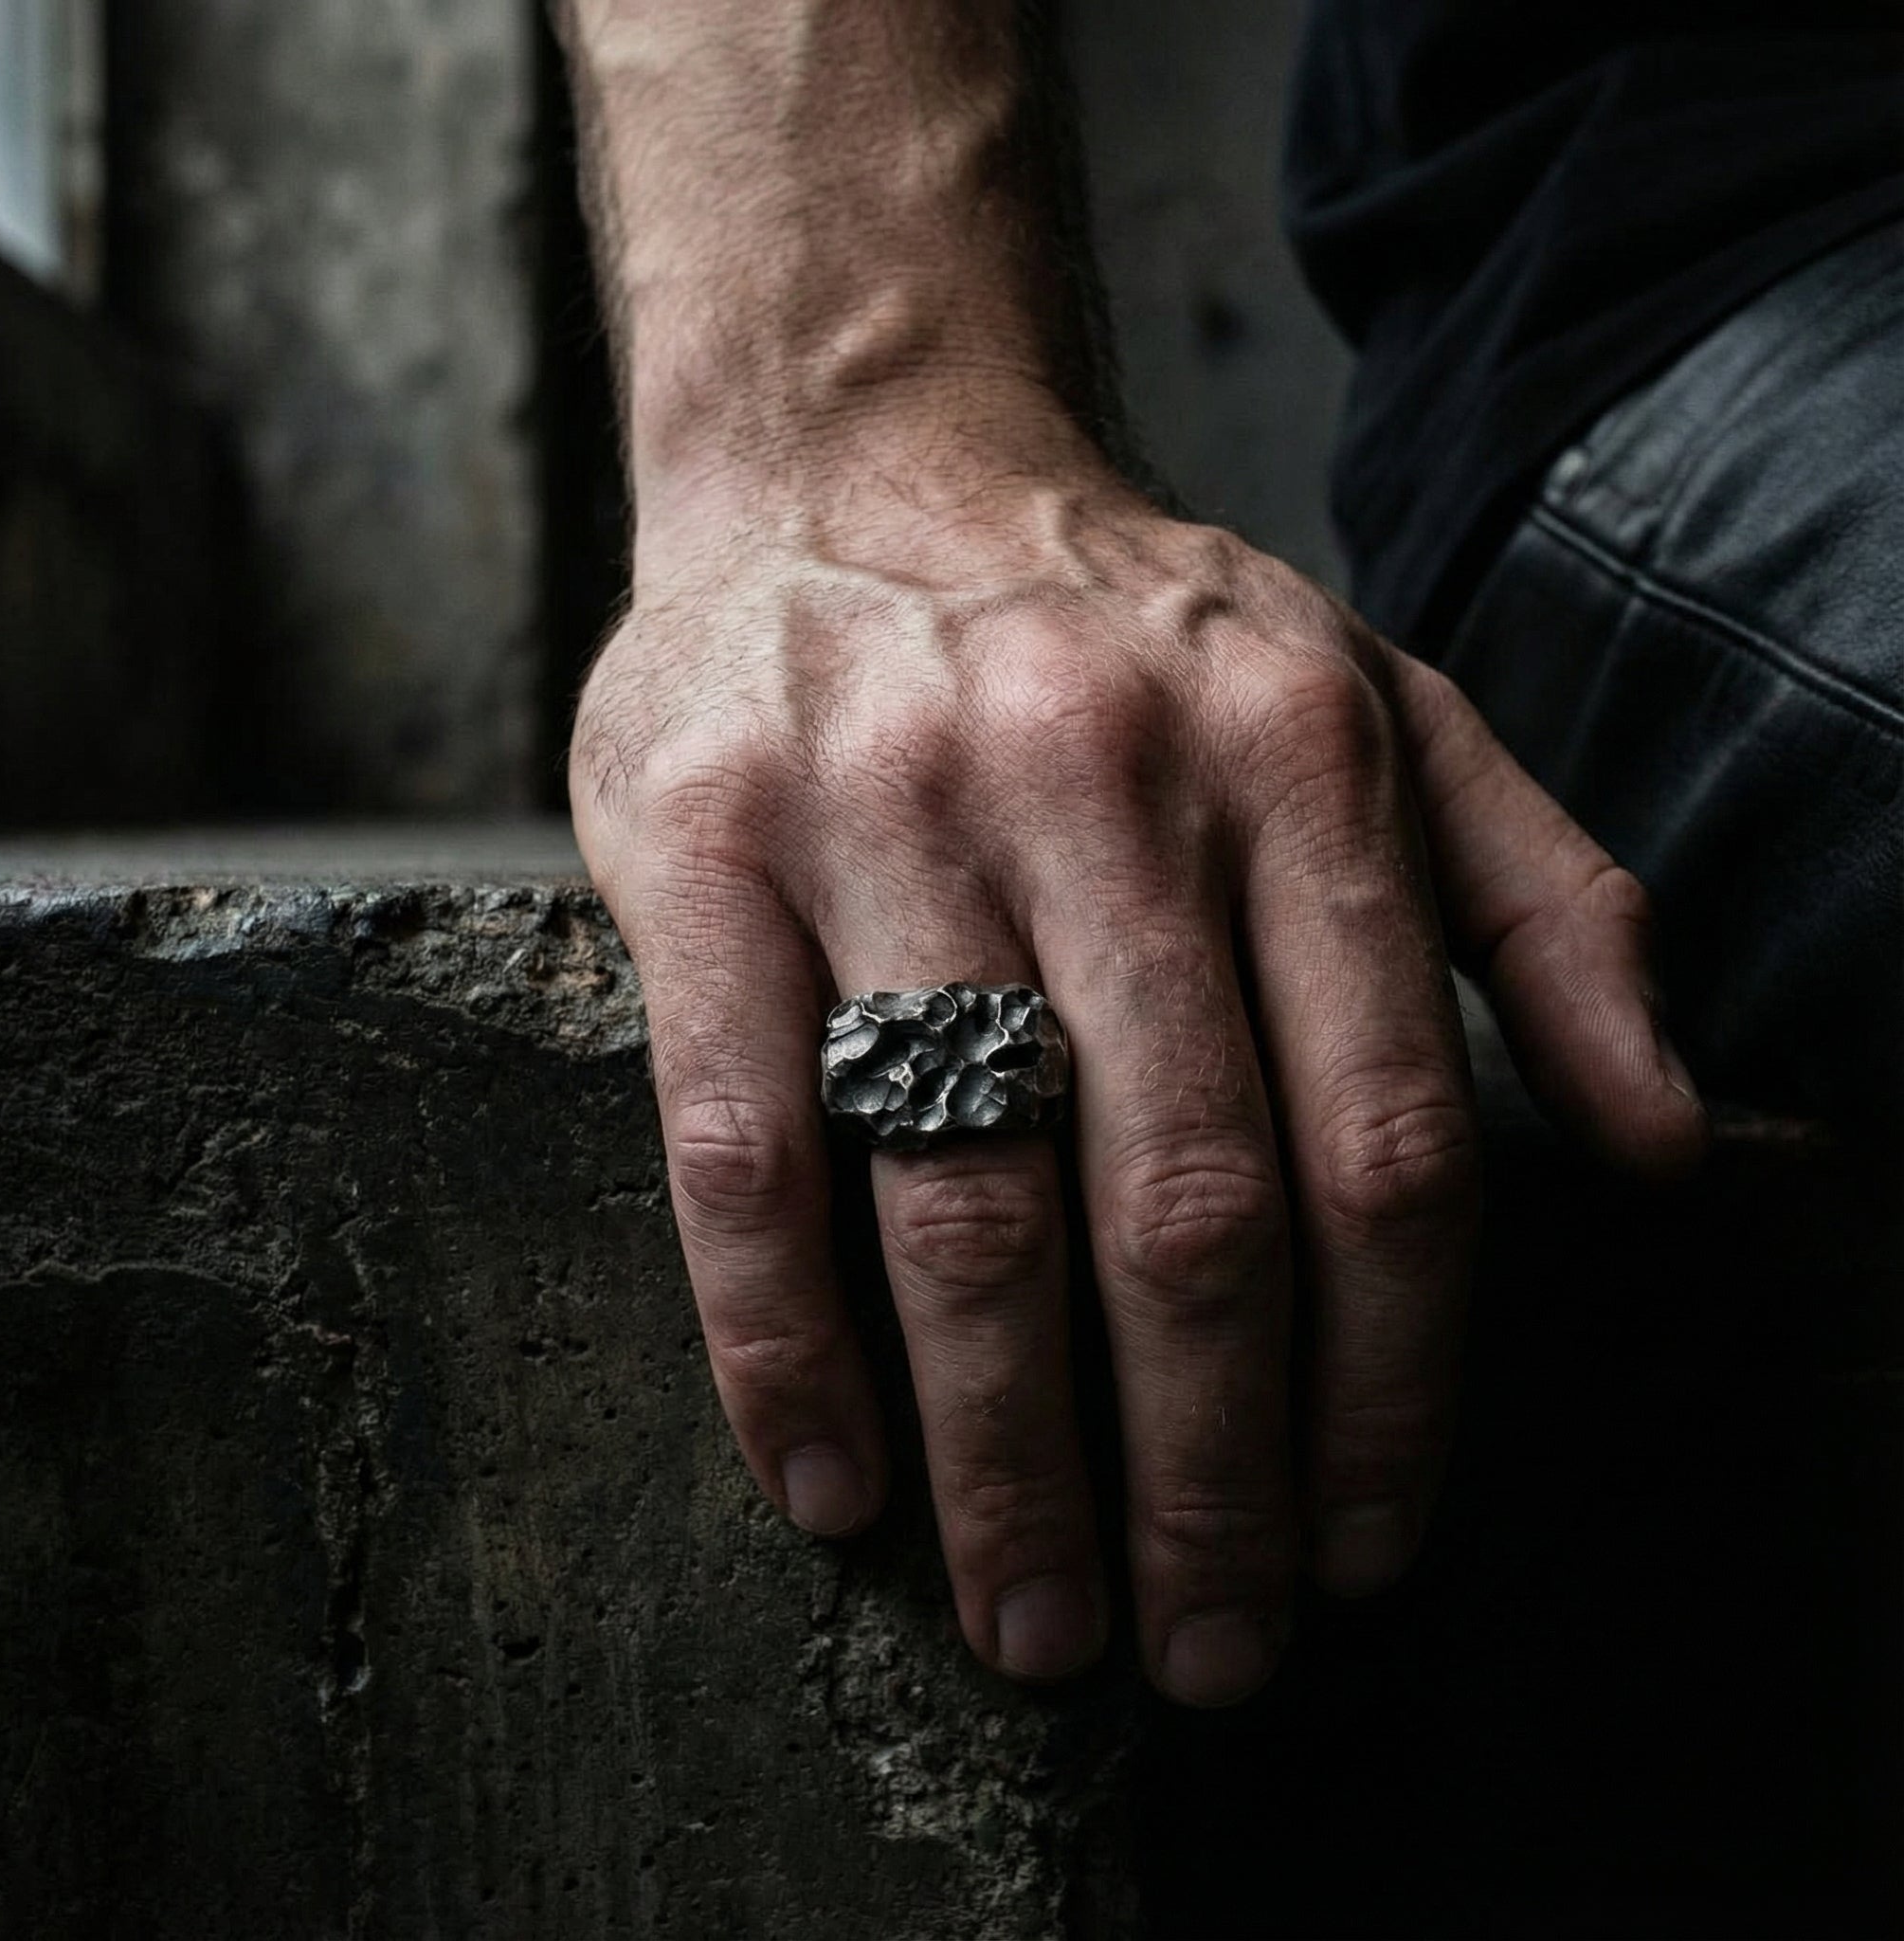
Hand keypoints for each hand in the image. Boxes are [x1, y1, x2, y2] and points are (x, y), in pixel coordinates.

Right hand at [570, 451, 1705, 1707]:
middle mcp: (1099, 777)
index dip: (1389, 1389)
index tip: (1358, 1549)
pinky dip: (781, 1346)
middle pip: (1186, 1206)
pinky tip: (831, 1482)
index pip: (1387, 1140)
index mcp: (1296, 758)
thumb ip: (1543, 905)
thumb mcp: (1381, 710)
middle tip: (1205, 1645)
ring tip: (1037, 1617)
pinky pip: (743, 1144)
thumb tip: (1665, 1145)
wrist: (856, 465)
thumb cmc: (1127, 635)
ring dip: (1009, 1455)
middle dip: (1208, 1474)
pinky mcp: (705, 845)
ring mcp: (885, 808)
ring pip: (968, 1198)